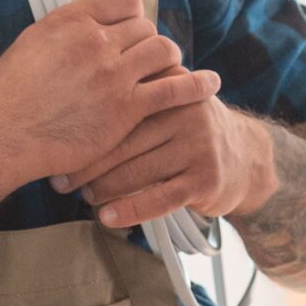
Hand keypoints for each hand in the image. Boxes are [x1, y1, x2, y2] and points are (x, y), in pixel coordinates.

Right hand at [0, 0, 218, 188]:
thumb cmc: (6, 98)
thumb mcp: (30, 46)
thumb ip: (63, 31)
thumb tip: (84, 26)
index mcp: (70, 20)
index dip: (132, 13)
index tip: (130, 26)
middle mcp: (95, 41)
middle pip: (145, 27)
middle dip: (147, 42)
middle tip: (145, 59)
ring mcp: (114, 74)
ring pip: (163, 51)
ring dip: (169, 60)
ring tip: (169, 69)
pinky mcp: (127, 108)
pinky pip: (174, 89)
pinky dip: (197, 85)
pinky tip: (211, 85)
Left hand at [56, 98, 272, 230]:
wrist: (247, 157)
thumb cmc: (190, 131)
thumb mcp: (172, 100)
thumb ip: (136, 94)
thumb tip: (68, 110)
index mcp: (172, 88)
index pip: (120, 107)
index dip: (85, 129)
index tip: (58, 146)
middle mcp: (187, 112)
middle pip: (124, 141)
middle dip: (87, 165)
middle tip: (61, 181)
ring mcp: (199, 146)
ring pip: (138, 172)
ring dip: (104, 189)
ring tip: (84, 197)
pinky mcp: (206, 180)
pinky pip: (160, 198)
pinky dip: (131, 210)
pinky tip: (108, 217)